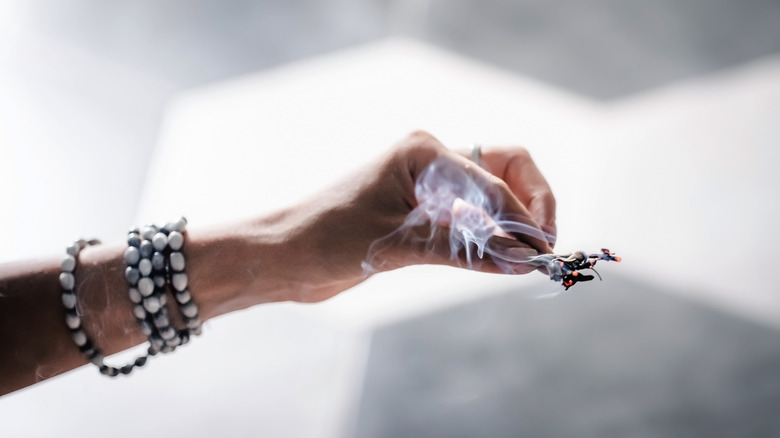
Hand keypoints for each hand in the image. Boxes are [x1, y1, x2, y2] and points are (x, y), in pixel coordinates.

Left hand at [273, 131, 556, 301]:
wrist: (285, 256)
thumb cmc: (328, 240)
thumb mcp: (398, 244)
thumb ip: (463, 250)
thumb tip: (521, 260)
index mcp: (423, 152)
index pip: (494, 178)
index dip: (521, 218)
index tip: (539, 255)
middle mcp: (431, 161)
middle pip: (506, 170)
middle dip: (531, 206)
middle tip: (542, 249)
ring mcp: (429, 185)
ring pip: (494, 193)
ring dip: (515, 221)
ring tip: (527, 258)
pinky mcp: (424, 212)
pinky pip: (474, 217)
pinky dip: (493, 236)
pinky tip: (501, 260)